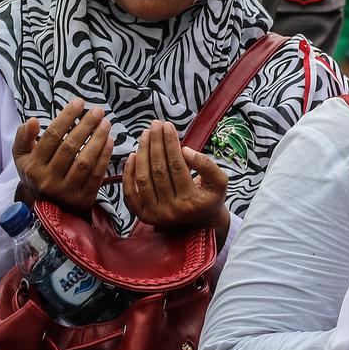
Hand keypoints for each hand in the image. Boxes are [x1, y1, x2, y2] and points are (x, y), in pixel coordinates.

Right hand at [13, 97, 113, 212]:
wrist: (46, 208)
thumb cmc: (36, 174)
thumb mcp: (22, 158)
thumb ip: (23, 138)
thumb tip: (31, 120)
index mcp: (32, 167)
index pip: (51, 137)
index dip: (66, 117)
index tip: (79, 102)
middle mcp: (48, 180)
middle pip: (70, 147)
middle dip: (86, 126)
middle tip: (98, 111)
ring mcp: (67, 191)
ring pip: (85, 161)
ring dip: (98, 140)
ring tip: (106, 123)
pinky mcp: (83, 198)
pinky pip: (97, 175)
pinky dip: (105, 157)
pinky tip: (110, 141)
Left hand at [124, 121, 229, 241]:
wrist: (201, 224)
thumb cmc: (211, 197)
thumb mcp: (220, 181)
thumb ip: (207, 165)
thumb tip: (185, 150)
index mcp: (192, 201)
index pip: (177, 166)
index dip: (171, 144)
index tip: (168, 126)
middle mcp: (171, 210)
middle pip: (158, 171)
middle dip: (155, 144)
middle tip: (154, 125)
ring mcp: (155, 214)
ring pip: (143, 179)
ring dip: (142, 154)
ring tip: (145, 135)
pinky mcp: (143, 216)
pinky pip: (130, 193)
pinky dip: (128, 174)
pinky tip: (132, 155)